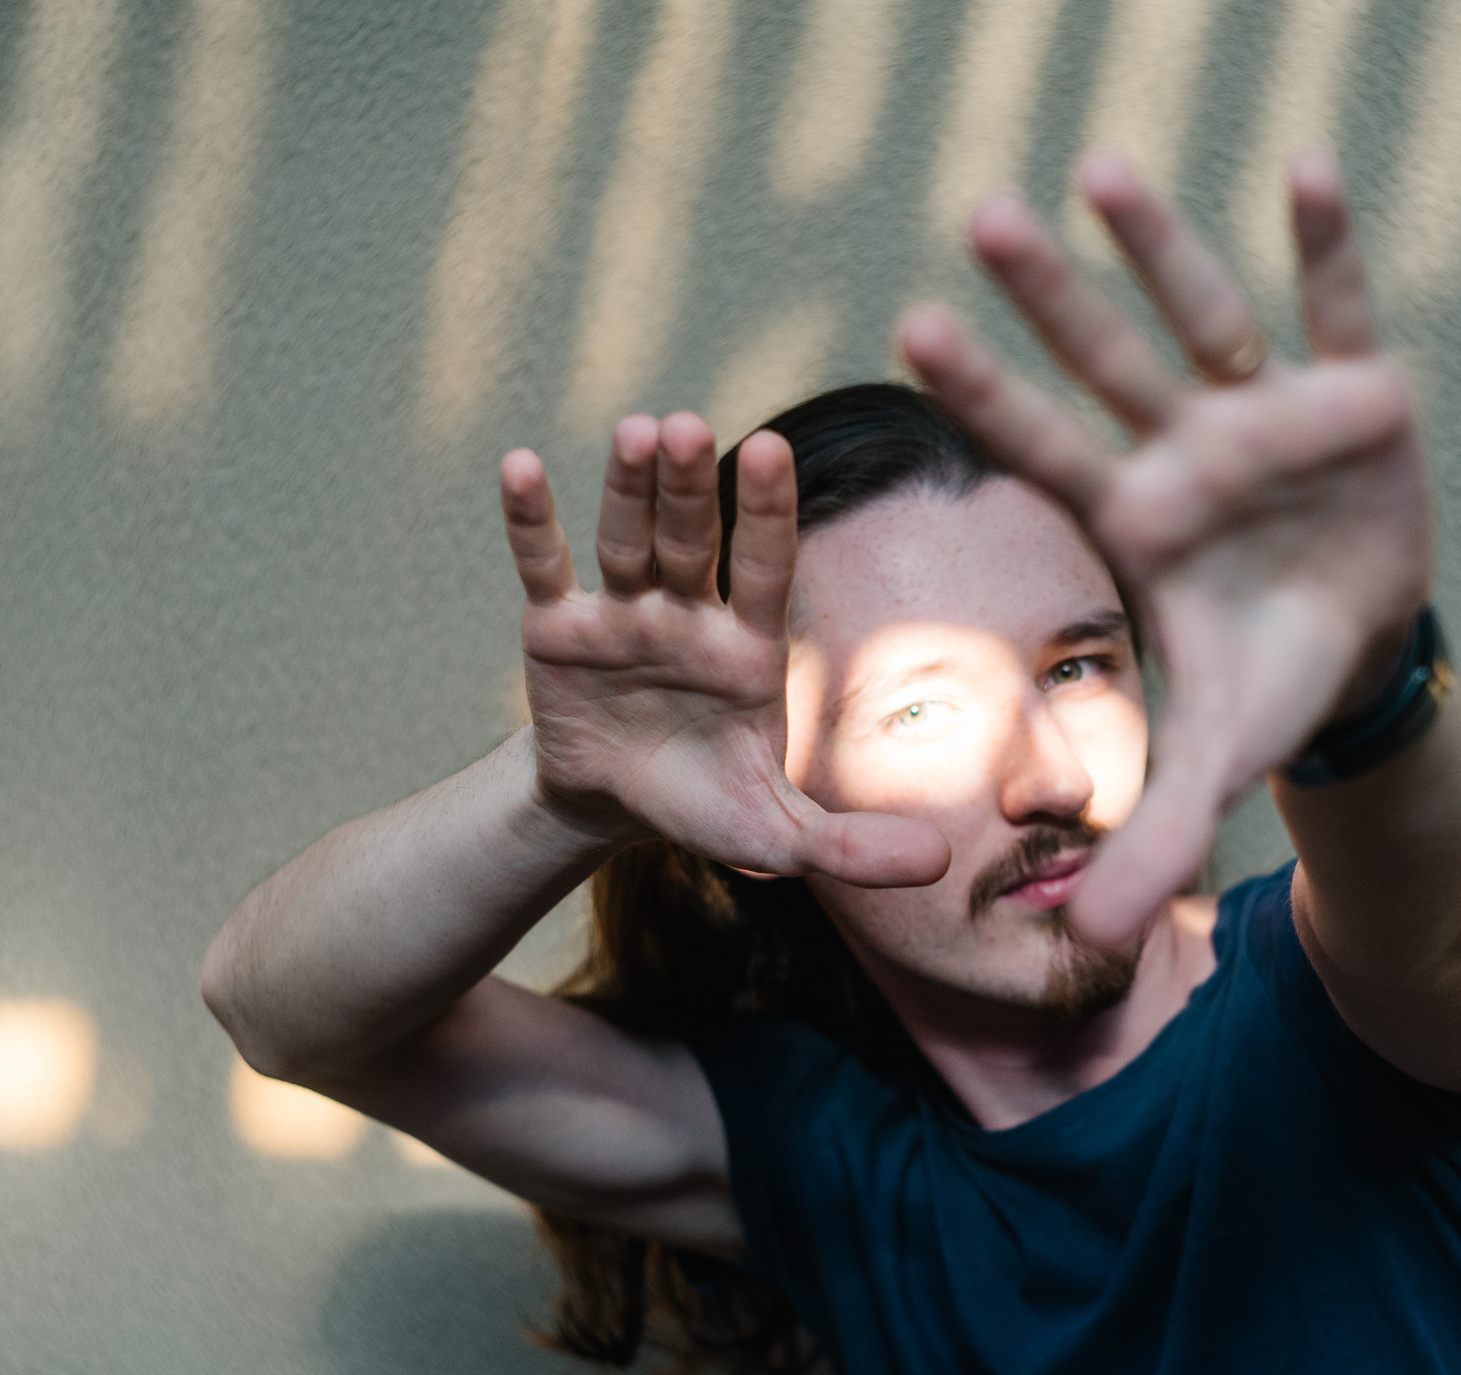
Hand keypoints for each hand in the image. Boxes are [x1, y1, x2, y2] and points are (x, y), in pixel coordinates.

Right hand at [501, 413, 950, 886]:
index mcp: (748, 645)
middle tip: (686, 425)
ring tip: (635, 431)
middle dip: (688, 485)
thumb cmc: (707, 805)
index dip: (765, 510)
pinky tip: (520, 467)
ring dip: (627, 487)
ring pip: (626, 538)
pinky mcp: (557, 625)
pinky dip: (531, 520)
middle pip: (691, 537)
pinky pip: (545, 565)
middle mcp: (688, 611)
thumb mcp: (777, 837)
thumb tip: (940, 865)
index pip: (763, 565)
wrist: (615, 808)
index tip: (771, 446)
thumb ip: (851, 846)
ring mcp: (622, 610)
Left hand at [897, 149, 1432, 946]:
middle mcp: (1185, 448)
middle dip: (1052, 298)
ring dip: (1163, 246)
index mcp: (1135, 516)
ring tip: (1102, 167)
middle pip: (1104, 363)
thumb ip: (1148, 833)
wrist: (1361, 650)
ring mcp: (1265, 412)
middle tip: (983, 218)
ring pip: (1206, 314)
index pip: (1044, 446)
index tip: (912, 330)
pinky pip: (1339, 305)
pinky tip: (1309, 167)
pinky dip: (1328, 243)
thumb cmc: (1265, 683)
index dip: (987, 396)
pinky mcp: (1356, 390)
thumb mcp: (1212, 761)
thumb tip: (1079, 932)